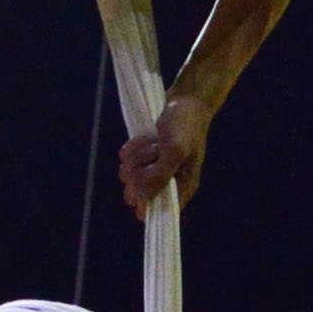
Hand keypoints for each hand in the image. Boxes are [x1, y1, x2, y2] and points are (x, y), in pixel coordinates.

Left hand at [119, 91, 212, 218]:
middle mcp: (168, 183)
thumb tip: (143, 199)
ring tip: (154, 141)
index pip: (157, 213)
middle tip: (154, 152)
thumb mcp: (175, 150)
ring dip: (136, 156)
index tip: (142, 182)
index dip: (144, 200)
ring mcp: (155, 170)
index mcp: (182, 188)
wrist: (186, 99)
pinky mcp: (145, 158)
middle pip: (136, 194)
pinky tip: (147, 137)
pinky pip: (126, 161)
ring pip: (128, 175)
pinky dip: (132, 148)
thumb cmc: (186, 124)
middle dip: (138, 171)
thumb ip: (160, 176)